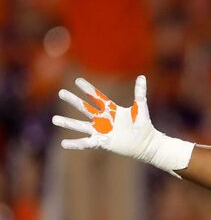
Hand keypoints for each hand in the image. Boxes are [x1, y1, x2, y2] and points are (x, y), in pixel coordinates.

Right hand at [53, 76, 193, 176]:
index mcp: (111, 110)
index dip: (88, 89)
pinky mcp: (102, 142)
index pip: (96, 97)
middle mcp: (103, 119)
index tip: (77, 80)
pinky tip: (63, 143)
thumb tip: (142, 76)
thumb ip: (139, 93)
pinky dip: (75, 144)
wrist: (146, 143)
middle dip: (73, 101)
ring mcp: (101, 131)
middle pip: (85, 108)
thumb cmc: (143, 124)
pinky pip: (86, 143)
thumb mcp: (140, 107)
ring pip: (81, 126)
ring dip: (68, 123)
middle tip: (61, 92)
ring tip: (55, 119)